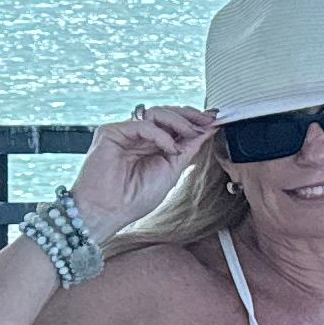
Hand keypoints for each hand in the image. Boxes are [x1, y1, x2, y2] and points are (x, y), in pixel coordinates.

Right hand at [68, 105, 220, 238]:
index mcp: (152, 146)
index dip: (194, 121)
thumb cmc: (134, 198)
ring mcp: (125, 133)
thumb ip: (187, 149)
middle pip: (167, 114)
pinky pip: (142, 124)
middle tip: (209, 121)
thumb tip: (206, 131)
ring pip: (156, 113)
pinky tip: (169, 148)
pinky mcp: (111, 133)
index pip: (175, 125)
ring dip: (179, 122)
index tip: (215, 120)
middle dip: (191, 116)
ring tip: (191, 134)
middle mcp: (138, 137)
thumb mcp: (172, 170)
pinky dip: (160, 134)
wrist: (109, 211)